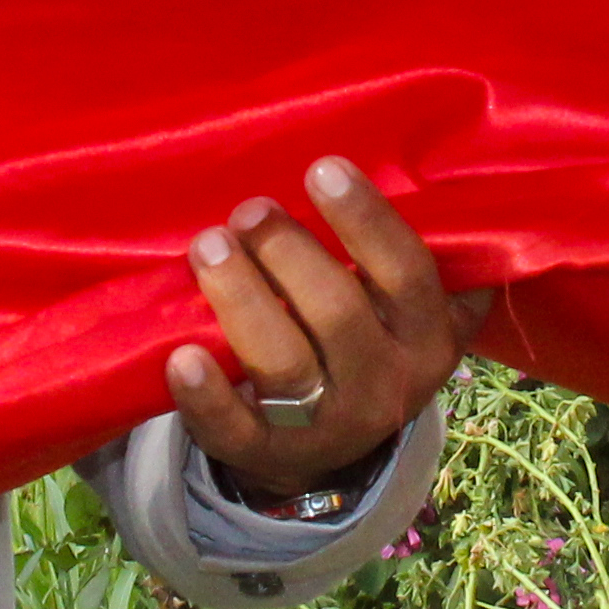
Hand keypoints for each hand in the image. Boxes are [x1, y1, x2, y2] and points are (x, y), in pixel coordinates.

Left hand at [163, 160, 486, 497]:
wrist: (328, 446)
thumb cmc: (359, 340)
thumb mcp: (400, 308)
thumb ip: (392, 253)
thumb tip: (370, 152)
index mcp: (429, 338)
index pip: (408, 273)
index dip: (366, 220)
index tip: (320, 167)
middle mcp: (388, 387)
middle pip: (338, 314)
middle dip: (288, 252)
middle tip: (248, 210)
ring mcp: (329, 427)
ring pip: (285, 364)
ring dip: (242, 298)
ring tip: (207, 246)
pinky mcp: (268, 456)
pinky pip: (236, 429)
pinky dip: (206, 396)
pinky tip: (179, 356)